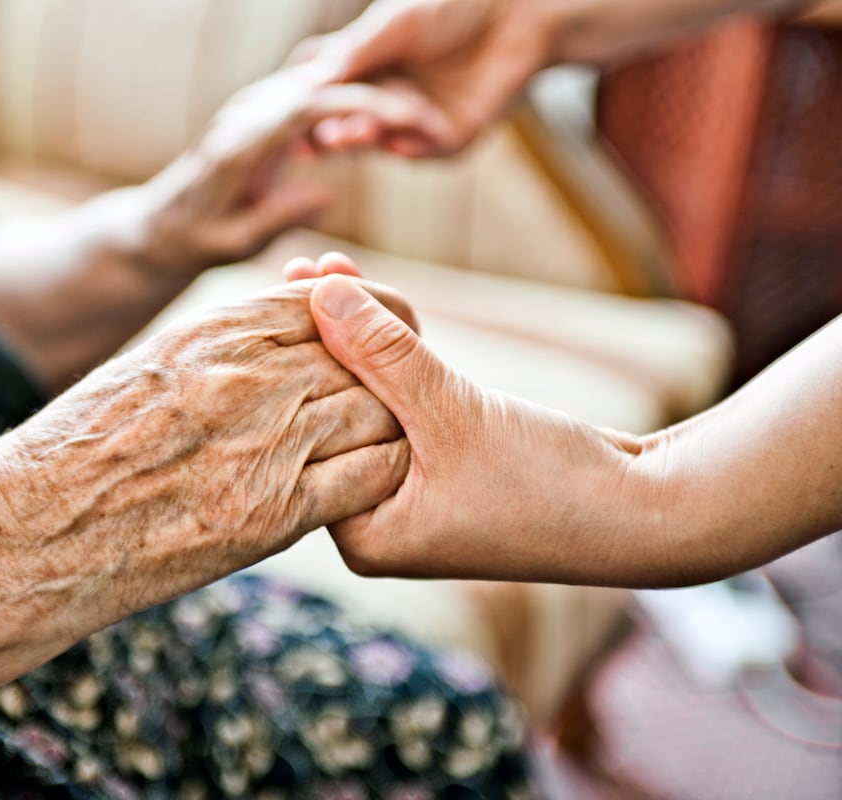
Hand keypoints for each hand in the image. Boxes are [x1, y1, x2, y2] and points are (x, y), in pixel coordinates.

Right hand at [0, 279, 415, 625]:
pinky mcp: (273, 515)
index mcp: (210, 332)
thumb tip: (273, 333)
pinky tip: (368, 484)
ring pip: (377, 414)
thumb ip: (217, 346)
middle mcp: (247, 378)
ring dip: (388, 425)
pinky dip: (382, 476)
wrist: (30, 534)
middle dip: (386, 372)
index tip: (378, 333)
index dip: (366, 315)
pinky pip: (369, 480)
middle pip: (361, 356)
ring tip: (381, 440)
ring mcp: (265, 445)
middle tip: (394, 393)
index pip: (323, 303)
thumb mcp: (144, 368)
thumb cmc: (74, 452)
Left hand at [137, 64, 452, 276]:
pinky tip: (376, 120)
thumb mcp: (235, 243)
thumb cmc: (197, 242)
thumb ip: (277, 216)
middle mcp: (243, 116)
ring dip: (362, 94)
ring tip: (411, 116)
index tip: (405, 116)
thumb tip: (327, 194)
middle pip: (319, 84)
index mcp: (240, 145)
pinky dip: (343, 102)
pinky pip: (306, 94)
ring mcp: (248, 109)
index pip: (307, 106)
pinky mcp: (256, 113)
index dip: (360, 105)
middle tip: (423, 115)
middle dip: (374, 94)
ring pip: (315, 82)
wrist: (160, 224)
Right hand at [294, 0, 556, 156]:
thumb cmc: (453, 4)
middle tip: (319, 136)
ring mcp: (416, 123)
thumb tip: (310, 78)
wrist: (519, 11)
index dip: (307, 106)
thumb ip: (355, 51)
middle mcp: (385, 99)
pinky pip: (424, 151)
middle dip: (332, 130)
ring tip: (356, 132)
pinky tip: (400, 138)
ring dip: (366, 139)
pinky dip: (412, 145)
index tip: (286, 111)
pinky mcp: (450, 139)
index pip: (326, 94)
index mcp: (365, 69)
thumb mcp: (395, 22)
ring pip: (382, 141)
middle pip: (347, 125)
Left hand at [304, 269, 664, 586]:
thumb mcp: (452, 411)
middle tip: (297, 267)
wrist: (649, 514)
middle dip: (321, 341)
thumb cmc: (550, 484)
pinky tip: (371, 304)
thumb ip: (382, 354)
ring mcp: (413, 499)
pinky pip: (406, 407)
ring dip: (358, 339)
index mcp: (364, 536)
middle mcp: (379, 524)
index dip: (296, 361)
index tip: (280, 292)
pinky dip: (395, 359)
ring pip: (370, 405)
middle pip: (333, 418)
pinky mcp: (447, 472)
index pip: (307, 439)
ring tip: (327, 266)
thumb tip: (319, 291)